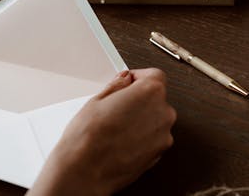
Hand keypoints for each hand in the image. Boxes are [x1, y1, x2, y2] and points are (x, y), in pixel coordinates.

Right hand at [28, 68, 176, 195]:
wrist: (84, 172)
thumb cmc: (87, 138)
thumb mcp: (97, 100)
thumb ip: (117, 85)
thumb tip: (124, 79)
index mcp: (150, 92)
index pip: (154, 75)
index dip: (138, 77)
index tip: (128, 82)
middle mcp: (163, 112)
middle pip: (156, 98)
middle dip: (139, 100)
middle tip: (117, 107)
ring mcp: (164, 134)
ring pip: (155, 118)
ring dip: (141, 119)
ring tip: (116, 127)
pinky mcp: (160, 153)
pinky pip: (154, 137)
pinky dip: (142, 136)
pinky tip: (122, 140)